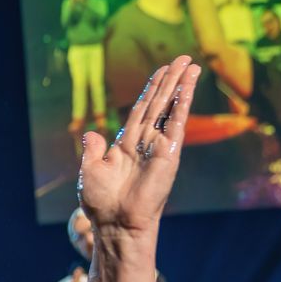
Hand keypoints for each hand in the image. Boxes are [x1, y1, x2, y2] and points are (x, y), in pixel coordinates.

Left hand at [77, 55, 200, 240]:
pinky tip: (189, 84)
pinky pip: (177, 122)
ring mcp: (159, 146)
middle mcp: (145, 142)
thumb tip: (92, 133)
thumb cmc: (102, 203)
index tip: (161, 70)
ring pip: (170, 108)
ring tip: (190, 65)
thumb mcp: (90, 170)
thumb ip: (92, 149)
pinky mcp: (169, 153)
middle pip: (159, 103)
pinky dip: (183, 102)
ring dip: (180, 85)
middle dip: (169, 80)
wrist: (116, 223)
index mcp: (127, 143)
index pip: (141, 109)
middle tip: (181, 59)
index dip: (150, 89)